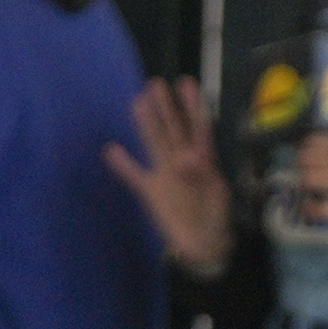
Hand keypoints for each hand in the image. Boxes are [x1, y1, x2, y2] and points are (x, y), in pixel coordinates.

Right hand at [104, 78, 236, 276]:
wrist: (204, 244)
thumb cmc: (216, 218)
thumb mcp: (216, 196)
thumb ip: (201, 174)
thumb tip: (187, 154)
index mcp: (203, 160)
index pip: (198, 128)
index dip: (193, 106)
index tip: (187, 84)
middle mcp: (182, 161)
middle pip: (173, 130)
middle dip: (165, 107)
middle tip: (155, 84)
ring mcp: (165, 175)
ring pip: (154, 144)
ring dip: (145, 125)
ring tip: (137, 102)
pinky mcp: (151, 192)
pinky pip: (134, 176)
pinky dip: (123, 165)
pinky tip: (110, 150)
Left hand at [286, 131, 327, 226]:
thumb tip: (323, 146)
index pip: (313, 141)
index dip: (306, 148)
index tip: (306, 153)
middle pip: (306, 160)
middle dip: (302, 165)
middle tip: (305, 169)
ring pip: (309, 179)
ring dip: (305, 183)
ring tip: (308, 185)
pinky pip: (320, 208)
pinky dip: (311, 208)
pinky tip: (310, 206)